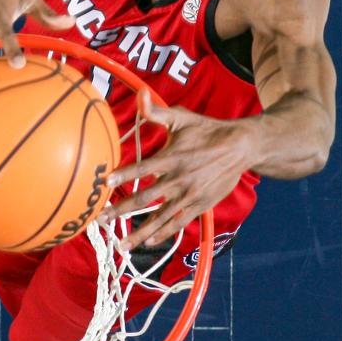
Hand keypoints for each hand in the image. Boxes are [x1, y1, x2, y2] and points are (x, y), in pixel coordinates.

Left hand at [101, 90, 258, 249]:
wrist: (240, 147)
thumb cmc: (207, 130)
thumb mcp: (182, 118)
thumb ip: (157, 112)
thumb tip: (140, 95)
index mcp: (173, 157)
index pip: (144, 167)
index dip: (125, 174)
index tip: (107, 181)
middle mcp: (179, 179)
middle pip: (146, 198)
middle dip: (121, 210)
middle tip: (101, 220)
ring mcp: (189, 195)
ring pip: (160, 217)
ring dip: (139, 232)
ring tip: (121, 246)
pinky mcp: (199, 206)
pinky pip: (178, 222)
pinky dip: (163, 233)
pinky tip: (148, 242)